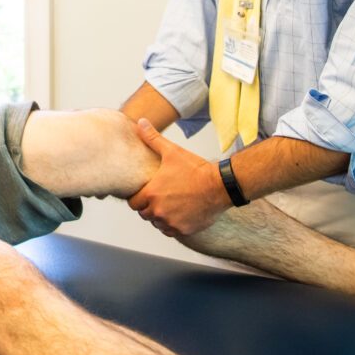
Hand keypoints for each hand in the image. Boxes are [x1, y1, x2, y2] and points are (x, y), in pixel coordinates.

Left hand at [127, 119, 231, 236]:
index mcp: (152, 194)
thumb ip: (153, 139)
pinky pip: (171, 231)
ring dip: (161, 216)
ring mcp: (171, 223)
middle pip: (145, 214)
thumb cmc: (196, 169)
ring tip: (173, 203)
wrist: (221, 186)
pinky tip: (182, 212)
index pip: (134, 203)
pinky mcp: (183, 231)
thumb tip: (141, 123)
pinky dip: (173, 224)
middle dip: (150, 206)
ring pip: (158, 223)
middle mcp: (158, 211)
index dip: (139, 197)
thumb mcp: (172, 151)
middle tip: (162, 196)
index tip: (148, 192)